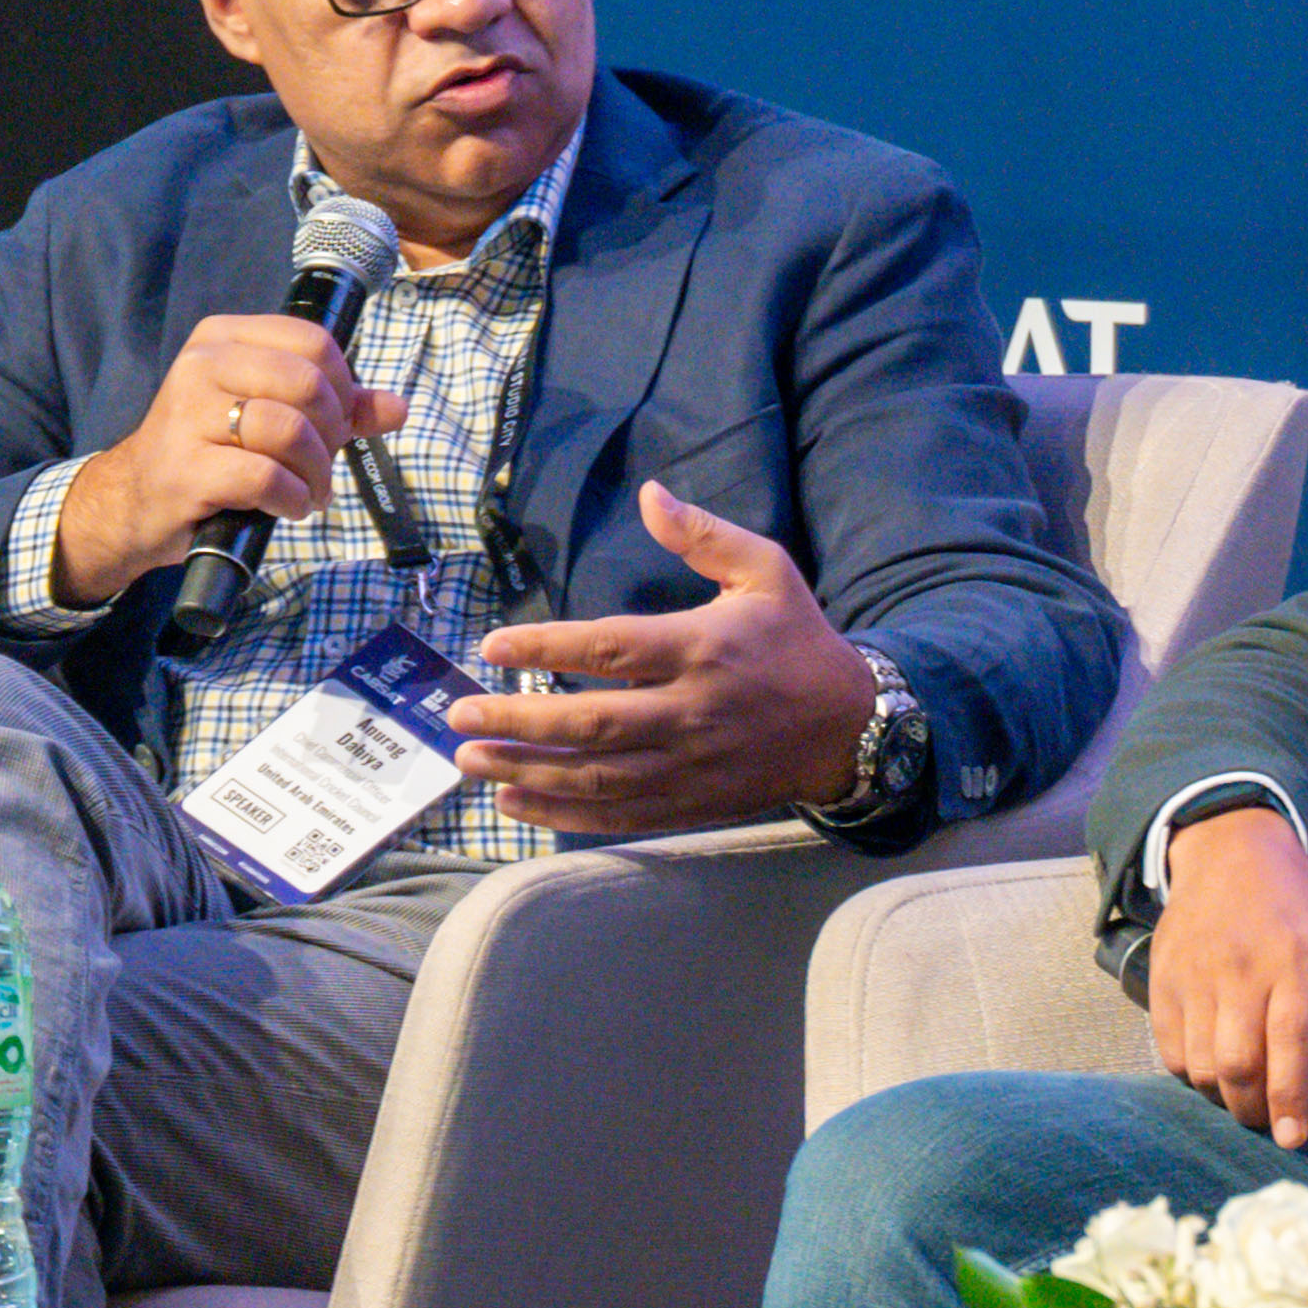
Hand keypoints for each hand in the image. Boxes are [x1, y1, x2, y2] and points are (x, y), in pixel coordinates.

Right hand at [51, 312, 405, 606]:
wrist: (137, 500)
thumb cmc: (214, 451)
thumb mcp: (274, 416)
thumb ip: (338, 408)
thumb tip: (398, 407)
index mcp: (224, 339)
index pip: (314, 342)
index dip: (343, 387)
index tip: (334, 422)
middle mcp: (200, 366)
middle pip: (307, 384)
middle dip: (332, 434)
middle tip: (320, 463)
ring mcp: (186, 416)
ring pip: (291, 431)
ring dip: (317, 473)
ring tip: (308, 490)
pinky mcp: (185, 468)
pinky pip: (266, 477)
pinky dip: (293, 498)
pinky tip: (287, 506)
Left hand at [449, 484, 879, 837]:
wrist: (850, 725)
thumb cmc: (797, 641)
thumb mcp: (767, 572)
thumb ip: (704, 535)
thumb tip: (650, 494)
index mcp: (703, 647)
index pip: (610, 648)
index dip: (545, 646)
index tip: (491, 645)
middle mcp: (692, 711)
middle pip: (590, 722)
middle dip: (517, 719)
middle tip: (457, 714)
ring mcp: (690, 765)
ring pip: (595, 774)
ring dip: (526, 769)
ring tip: (470, 759)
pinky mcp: (691, 802)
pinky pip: (617, 814)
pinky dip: (562, 812)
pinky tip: (516, 801)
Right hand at [1136, 799, 1307, 1147]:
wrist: (1232, 854)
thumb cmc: (1299, 911)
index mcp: (1299, 961)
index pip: (1291, 1044)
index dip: (1290, 1099)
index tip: (1292, 1137)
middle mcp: (1243, 969)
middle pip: (1238, 1064)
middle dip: (1253, 1109)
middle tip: (1268, 1121)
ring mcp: (1195, 974)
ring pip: (1200, 1065)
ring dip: (1222, 1096)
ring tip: (1243, 1093)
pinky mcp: (1161, 979)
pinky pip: (1169, 1051)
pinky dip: (1191, 1073)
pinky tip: (1213, 1066)